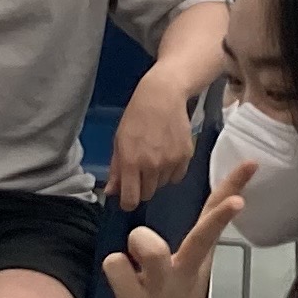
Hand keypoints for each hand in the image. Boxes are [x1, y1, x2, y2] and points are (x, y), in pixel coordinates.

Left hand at [101, 178, 247, 297]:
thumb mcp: (180, 287)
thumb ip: (175, 257)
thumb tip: (153, 235)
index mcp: (195, 267)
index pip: (215, 222)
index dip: (231, 190)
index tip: (250, 164)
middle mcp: (184, 274)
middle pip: (203, 235)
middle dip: (218, 216)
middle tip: (236, 202)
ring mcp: (162, 290)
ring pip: (148, 245)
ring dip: (138, 244)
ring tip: (135, 264)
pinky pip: (116, 267)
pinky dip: (113, 269)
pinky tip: (120, 286)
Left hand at [107, 68, 197, 205]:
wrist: (163, 96)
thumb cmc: (136, 116)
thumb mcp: (119, 141)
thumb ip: (116, 170)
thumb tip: (111, 192)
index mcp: (131, 162)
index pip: (130, 199)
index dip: (128, 202)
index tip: (127, 196)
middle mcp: (152, 166)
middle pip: (147, 194)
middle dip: (142, 187)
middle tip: (140, 169)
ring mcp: (171, 162)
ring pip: (162, 185)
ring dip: (157, 177)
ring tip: (155, 156)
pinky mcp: (186, 157)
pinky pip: (177, 176)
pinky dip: (172, 171)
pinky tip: (167, 154)